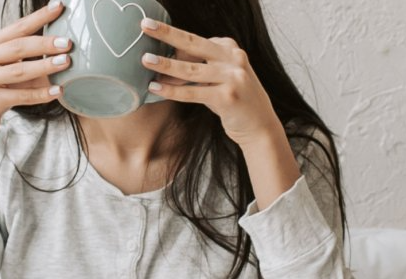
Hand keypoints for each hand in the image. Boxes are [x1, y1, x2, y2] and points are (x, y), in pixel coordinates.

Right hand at [0, 1, 73, 147]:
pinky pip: (20, 95)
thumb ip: (24, 62)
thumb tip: (59, 55)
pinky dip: (40, 94)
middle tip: (67, 42)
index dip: (39, 17)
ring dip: (45, 66)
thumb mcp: (2, 72)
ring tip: (66, 62)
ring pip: (19, 70)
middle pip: (18, 46)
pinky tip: (56, 91)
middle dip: (45, 43)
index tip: (59, 7)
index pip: (17, 28)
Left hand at [138, 18, 283, 147]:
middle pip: (193, 44)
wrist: (260, 126)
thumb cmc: (234, 100)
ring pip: (190, 70)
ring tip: (145, 60)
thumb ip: (199, 66)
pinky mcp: (228, 97)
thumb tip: (165, 63)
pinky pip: (193, 92)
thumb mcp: (220, 76)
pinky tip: (155, 88)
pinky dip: (172, 91)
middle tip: (146, 25)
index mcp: (230, 49)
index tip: (152, 36)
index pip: (196, 41)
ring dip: (165, 65)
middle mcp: (234, 59)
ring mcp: (233, 77)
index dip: (173, 43)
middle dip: (167, 33)